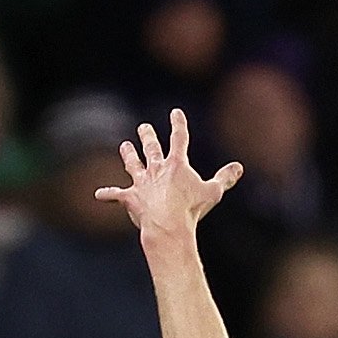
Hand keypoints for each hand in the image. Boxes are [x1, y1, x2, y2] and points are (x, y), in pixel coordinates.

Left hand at [97, 108, 240, 243]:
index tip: (175, 113)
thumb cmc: (191, 209)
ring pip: (133, 165)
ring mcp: (142, 183)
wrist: (167, 224)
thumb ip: (224, 178)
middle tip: (143, 128)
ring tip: (124, 146)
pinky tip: (98, 194)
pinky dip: (109, 194)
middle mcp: (157, 169)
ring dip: (129, 155)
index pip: (179, 138)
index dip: (178, 124)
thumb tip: (238, 167)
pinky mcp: (131, 199)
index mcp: (177, 163)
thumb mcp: (213, 192)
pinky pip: (117, 195)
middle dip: (147, 136)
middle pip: (151, 148)